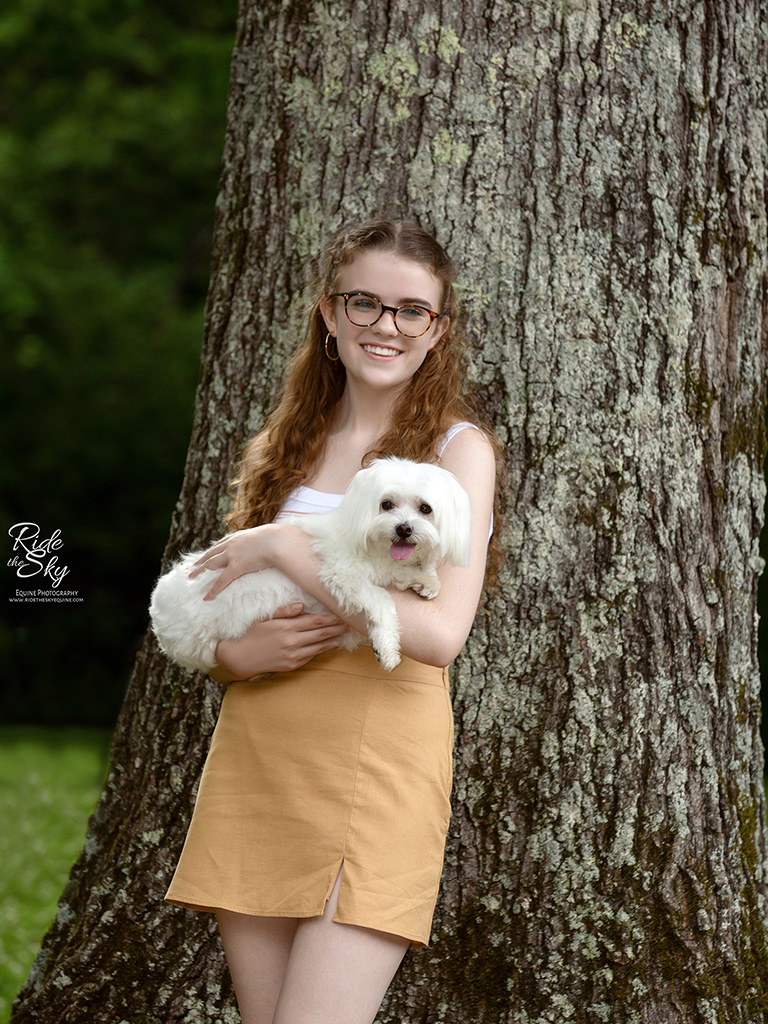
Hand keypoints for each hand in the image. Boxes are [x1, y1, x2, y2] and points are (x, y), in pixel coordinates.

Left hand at [189, 525, 278, 599]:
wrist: (278, 540)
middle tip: (192, 565)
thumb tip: (272, 542)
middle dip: (201, 560)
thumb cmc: (279, 537)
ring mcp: (232, 555)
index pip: (222, 543)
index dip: (213, 549)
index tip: (206, 553)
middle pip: (211, 553)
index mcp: (239, 536)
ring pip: (210, 564)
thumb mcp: (268, 535)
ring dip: (199, 571)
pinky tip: (207, 597)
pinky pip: (221, 581)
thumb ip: (264, 540)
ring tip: (191, 577)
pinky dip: (213, 590)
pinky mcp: (236, 567)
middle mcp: (231, 544)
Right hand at [211, 603, 348, 680]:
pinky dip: (321, 651)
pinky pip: (311, 657)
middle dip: (337, 628)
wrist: (240, 657)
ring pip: (319, 647)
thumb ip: (284, 611)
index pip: (315, 621)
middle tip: (350, 624)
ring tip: (344, 635)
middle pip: (321, 634)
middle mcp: (292, 641)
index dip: (331, 618)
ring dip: (333, 641)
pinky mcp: (291, 665)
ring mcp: (293, 655)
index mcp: (287, 627)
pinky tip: (328, 646)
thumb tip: (302, 605)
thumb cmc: (251, 634)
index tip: (341, 614)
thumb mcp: (265, 618)